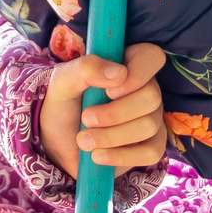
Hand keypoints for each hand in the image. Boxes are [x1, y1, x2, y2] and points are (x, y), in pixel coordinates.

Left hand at [39, 43, 169, 177]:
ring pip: (149, 126)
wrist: (59, 143)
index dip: (137, 73)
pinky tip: (98, 156)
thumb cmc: (64, 105)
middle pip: (151, 97)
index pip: (151, 56)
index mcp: (128, 64)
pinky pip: (152, 152)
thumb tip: (119, 73)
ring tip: (84, 140)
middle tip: (86, 119)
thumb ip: (84, 69)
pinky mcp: (150, 146)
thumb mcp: (62, 82)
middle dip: (114, 114)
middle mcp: (146, 89)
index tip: (109, 91)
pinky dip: (122, 156)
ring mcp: (152, 118)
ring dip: (111, 136)